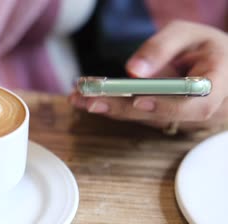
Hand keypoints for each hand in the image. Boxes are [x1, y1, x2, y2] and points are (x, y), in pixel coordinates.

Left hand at [69, 20, 227, 132]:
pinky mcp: (167, 120)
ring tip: (79, 98)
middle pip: (163, 116)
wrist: (217, 64)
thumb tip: (132, 70)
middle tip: (89, 100)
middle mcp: (204, 108)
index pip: (198, 103)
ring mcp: (185, 119)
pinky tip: (87, 99)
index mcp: (219, 83)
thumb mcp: (187, 34)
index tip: (139, 101)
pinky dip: (114, 106)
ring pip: (147, 119)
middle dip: (123, 108)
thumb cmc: (204, 46)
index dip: (168, 106)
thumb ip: (161, 48)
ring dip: (111, 109)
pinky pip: (141, 116)